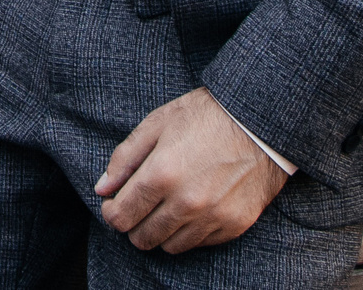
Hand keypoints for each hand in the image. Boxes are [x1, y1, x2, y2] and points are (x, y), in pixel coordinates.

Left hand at [95, 87, 289, 253]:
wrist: (260, 122)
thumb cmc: (206, 116)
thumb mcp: (158, 123)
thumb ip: (125, 158)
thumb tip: (102, 189)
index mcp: (161, 174)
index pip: (120, 217)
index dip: (111, 213)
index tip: (114, 204)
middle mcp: (186, 202)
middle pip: (142, 238)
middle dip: (133, 225)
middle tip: (139, 207)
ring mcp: (212, 217)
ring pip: (170, 246)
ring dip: (161, 231)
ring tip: (165, 207)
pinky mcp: (233, 225)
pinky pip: (199, 243)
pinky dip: (189, 232)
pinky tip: (191, 209)